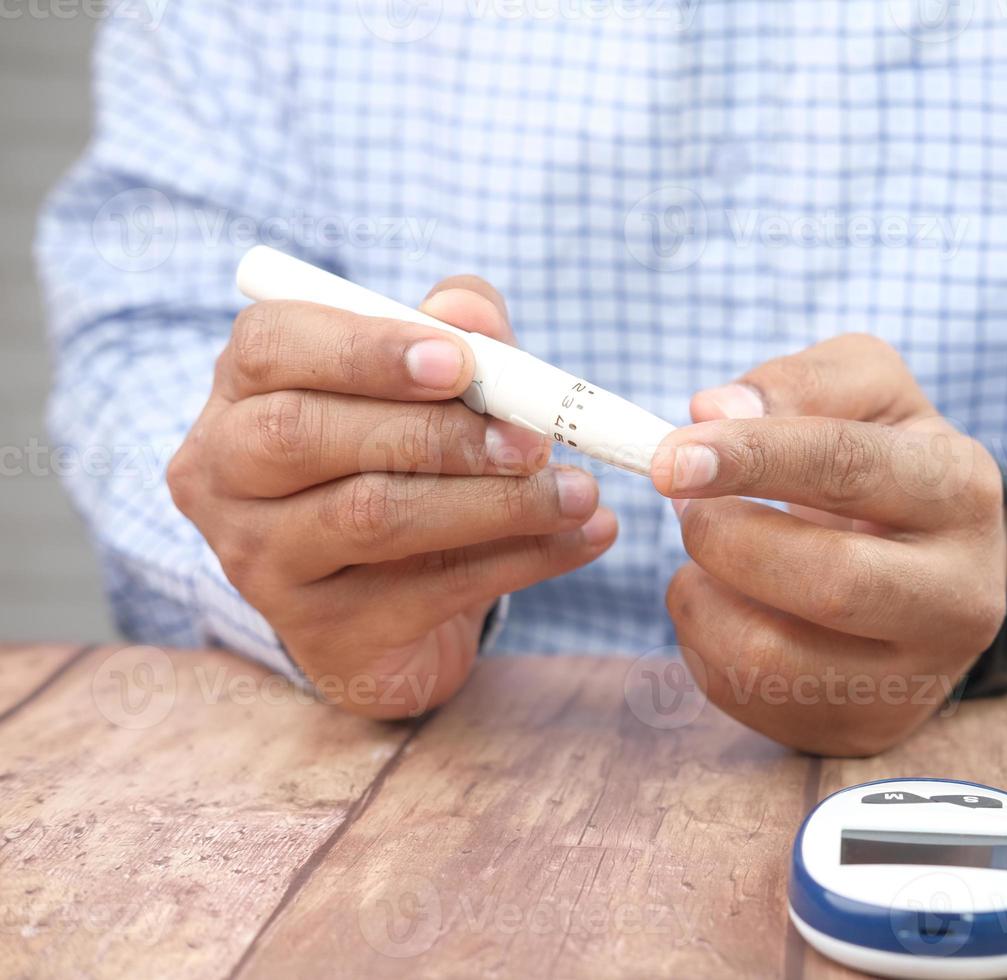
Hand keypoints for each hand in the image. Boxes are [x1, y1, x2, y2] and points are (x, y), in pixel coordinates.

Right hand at [168, 276, 616, 717]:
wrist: (392, 608)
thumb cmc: (406, 464)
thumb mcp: (431, 390)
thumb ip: (455, 336)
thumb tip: (471, 311)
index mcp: (241, 392)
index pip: (269, 346)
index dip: (364, 348)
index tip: (459, 362)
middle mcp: (224, 474)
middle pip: (304, 434)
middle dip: (434, 431)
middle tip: (534, 438)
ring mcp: (261, 560)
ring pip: (371, 517)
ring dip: (493, 502)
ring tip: (580, 493)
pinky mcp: (322, 631)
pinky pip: (428, 590)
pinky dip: (522, 560)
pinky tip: (585, 538)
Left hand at [652, 334, 1006, 755]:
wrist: (937, 568)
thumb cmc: (888, 466)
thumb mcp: (869, 395)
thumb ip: (799, 384)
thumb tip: (713, 411)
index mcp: (960, 491)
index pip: (847, 467)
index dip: (751, 458)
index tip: (671, 458)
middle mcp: (958, 594)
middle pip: (824, 580)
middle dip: (724, 537)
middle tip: (686, 505)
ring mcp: (916, 677)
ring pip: (769, 656)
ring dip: (701, 594)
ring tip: (708, 555)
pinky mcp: (864, 727)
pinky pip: (744, 693)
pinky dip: (704, 639)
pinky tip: (727, 603)